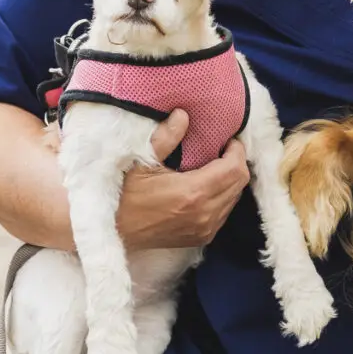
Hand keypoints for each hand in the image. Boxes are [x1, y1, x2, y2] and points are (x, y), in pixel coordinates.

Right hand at [116, 110, 250, 249]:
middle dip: (236, 163)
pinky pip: (224, 213)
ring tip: (216, 166)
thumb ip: (166, 137)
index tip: (227, 140)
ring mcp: (204, 229)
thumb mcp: (142, 162)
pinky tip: (207, 186)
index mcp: (193, 192)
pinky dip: (223, 197)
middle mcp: (204, 213)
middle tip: (223, 149)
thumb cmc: (125, 195)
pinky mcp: (200, 238)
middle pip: (239, 183)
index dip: (237, 151)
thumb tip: (183, 115)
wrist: (113, 231)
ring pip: (234, 198)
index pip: (234, 169)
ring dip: (230, 180)